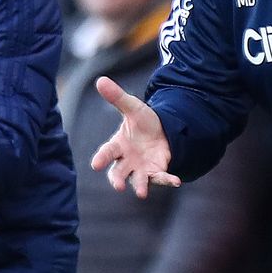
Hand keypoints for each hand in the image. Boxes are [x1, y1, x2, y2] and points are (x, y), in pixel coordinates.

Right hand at [89, 76, 180, 198]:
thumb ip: (117, 97)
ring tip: (141, 193)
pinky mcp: (156, 171)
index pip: (107, 152)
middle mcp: (127, 160)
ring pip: (137, 180)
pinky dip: (167, 180)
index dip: (101, 158)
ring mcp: (141, 168)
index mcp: (118, 145)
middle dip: (116, 179)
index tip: (95, 165)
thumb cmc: (143, 121)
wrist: (162, 130)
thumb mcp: (132, 107)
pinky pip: (160, 178)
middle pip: (118, 172)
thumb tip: (100, 80)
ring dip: (139, 186)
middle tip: (117, 186)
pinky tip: (176, 180)